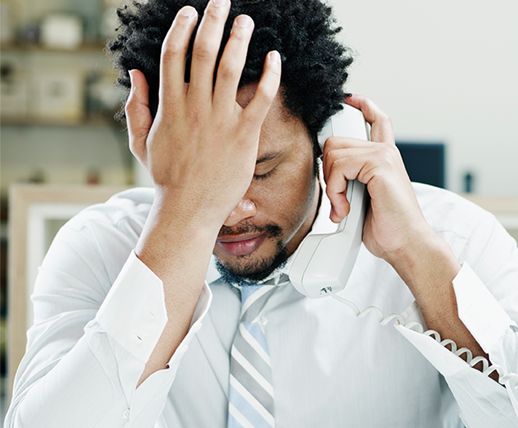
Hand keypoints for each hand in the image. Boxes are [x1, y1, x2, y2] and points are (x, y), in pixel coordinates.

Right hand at [124, 2, 280, 228]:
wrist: (188, 209)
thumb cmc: (166, 177)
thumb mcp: (141, 141)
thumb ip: (136, 106)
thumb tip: (135, 74)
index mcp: (169, 105)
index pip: (173, 54)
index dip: (181, 28)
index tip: (189, 12)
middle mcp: (194, 107)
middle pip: (202, 51)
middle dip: (212, 21)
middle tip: (221, 2)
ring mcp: (220, 120)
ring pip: (230, 67)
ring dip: (239, 39)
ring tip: (246, 21)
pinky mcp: (243, 135)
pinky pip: (260, 98)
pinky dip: (270, 76)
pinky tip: (275, 57)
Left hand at [322, 95, 438, 265]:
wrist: (406, 244)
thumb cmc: (388, 229)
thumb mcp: (364, 200)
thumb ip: (351, 182)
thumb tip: (329, 176)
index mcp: (385, 159)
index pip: (377, 120)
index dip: (363, 105)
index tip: (349, 99)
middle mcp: (386, 152)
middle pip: (337, 141)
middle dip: (328, 172)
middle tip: (338, 198)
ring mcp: (384, 156)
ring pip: (333, 153)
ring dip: (331, 186)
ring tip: (343, 207)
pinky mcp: (380, 164)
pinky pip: (339, 166)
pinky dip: (335, 191)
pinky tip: (345, 208)